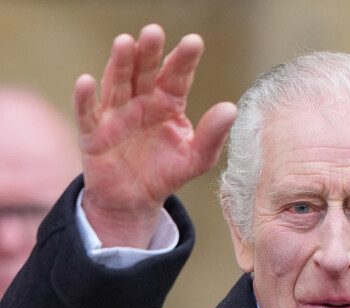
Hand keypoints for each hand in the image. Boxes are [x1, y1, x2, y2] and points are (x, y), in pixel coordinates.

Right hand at [74, 24, 236, 247]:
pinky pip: (89, 114)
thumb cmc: (166, 174)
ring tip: (125, 42)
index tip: (194, 43)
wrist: (135, 200)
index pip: (177, 77)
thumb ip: (213, 136)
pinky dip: (85, 99)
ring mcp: (116, 114)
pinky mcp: (94, 133)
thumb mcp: (196, 159)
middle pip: (145, 72)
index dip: (184, 60)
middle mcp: (141, 101)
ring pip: (117, 84)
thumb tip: (231, 108)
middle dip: (149, 53)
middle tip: (154, 32)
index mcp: (168, 103)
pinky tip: (87, 82)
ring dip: (120, 64)